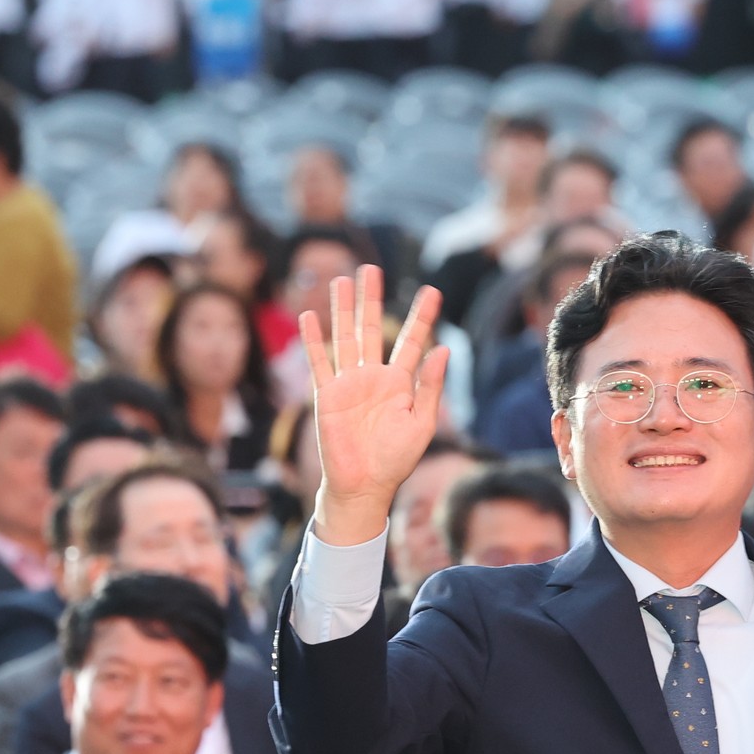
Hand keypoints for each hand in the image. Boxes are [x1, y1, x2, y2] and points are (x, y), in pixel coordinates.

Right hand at [304, 266, 449, 545]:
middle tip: (373, 268)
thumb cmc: (396, 460)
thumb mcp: (421, 423)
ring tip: (343, 280)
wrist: (365, 485)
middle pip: (372, 329)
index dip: (422, 317)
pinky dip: (314, 341)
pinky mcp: (326, 395)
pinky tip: (310, 317)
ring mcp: (348, 384)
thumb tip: (443, 348)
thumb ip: (430, 386)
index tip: (432, 291)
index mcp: (399, 383)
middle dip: (373, 299)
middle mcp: (373, 377)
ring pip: (345, 337)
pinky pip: (319, 363)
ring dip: (343, 309)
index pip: (411, 341)